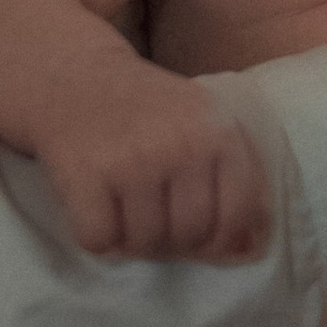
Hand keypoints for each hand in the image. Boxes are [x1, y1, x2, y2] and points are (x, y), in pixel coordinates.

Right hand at [39, 82, 270, 261]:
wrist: (79, 75)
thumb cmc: (150, 110)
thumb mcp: (204, 125)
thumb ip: (236, 181)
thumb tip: (248, 251)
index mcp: (219, 133)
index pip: (236, 215)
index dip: (220, 240)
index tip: (200, 237)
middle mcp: (180, 146)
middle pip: (190, 235)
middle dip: (173, 242)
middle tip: (155, 221)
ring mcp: (132, 161)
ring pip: (146, 242)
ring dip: (134, 241)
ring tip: (126, 212)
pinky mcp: (85, 174)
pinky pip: (100, 240)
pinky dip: (97, 236)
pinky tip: (98, 210)